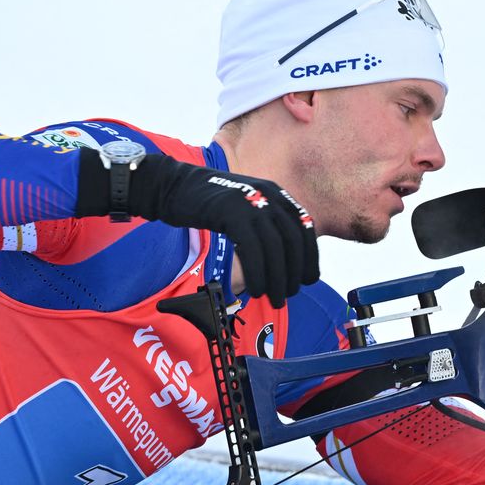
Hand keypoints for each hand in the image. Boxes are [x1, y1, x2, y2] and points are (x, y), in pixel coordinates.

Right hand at [130, 156, 318, 307]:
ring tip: (273, 298)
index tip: (309, 279)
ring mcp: (250, 201)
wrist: (174, 186)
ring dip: (277, 278)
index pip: (305, 227)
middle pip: (293, 240)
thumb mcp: (245, 207)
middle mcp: (269, 194)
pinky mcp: (231, 211)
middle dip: (295, 272)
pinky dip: (258, 272)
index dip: (310, 256)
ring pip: (275, 247)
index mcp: (276, 193)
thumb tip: (283, 261)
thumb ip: (265, 225)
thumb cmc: (210, 204)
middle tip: (288, 294)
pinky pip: (252, 248)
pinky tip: (255, 288)